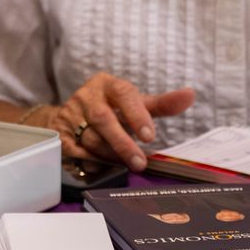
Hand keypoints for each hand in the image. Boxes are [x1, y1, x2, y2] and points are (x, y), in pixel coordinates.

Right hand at [20, 72, 194, 170]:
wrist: (71, 112)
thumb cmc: (112, 108)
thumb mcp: (135, 103)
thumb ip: (162, 104)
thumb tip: (191, 94)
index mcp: (107, 84)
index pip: (124, 94)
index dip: (136, 115)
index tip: (150, 136)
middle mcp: (86, 95)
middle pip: (103, 118)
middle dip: (122, 143)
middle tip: (139, 162)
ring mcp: (70, 113)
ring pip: (90, 138)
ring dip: (109, 155)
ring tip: (124, 164)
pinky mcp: (58, 131)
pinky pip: (74, 150)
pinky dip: (89, 160)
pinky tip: (101, 165)